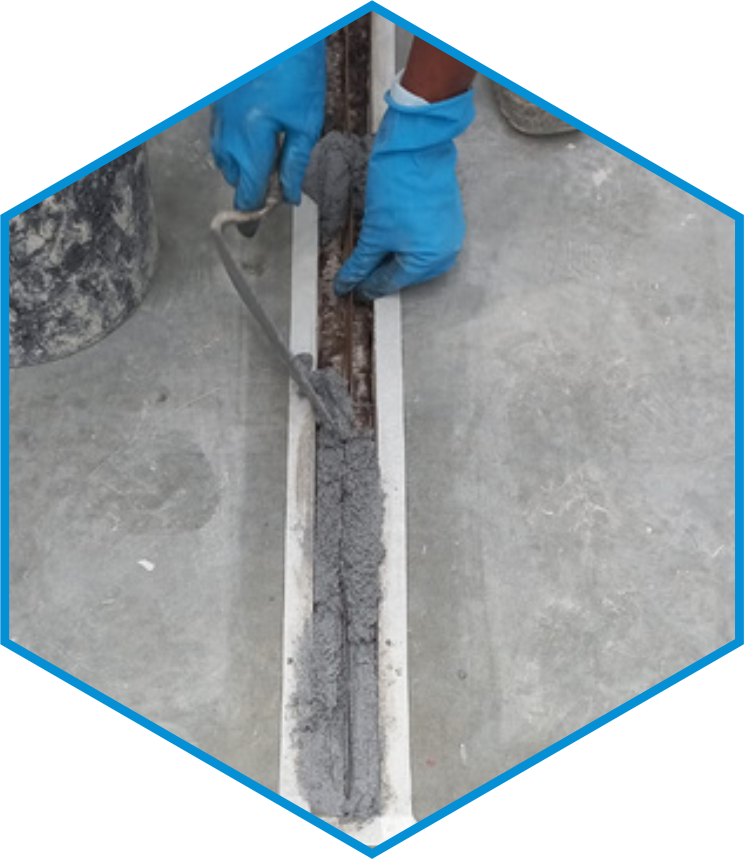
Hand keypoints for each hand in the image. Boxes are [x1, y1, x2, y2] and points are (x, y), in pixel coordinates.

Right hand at [211, 41, 325, 209]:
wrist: (277, 34)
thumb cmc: (296, 71)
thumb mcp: (306, 123)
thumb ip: (295, 164)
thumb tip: (287, 196)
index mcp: (252, 142)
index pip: (248, 192)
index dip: (252, 215)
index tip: (251, 232)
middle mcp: (229, 134)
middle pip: (236, 180)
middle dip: (255, 186)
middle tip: (279, 180)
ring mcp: (218, 121)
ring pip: (226, 161)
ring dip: (245, 167)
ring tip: (270, 155)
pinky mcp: (217, 109)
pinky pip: (222, 141)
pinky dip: (237, 149)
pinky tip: (256, 138)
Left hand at [334, 87, 474, 299]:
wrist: (417, 144)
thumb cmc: (398, 186)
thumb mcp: (374, 232)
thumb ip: (362, 263)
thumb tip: (347, 284)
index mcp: (428, 261)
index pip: (390, 282)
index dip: (366, 286)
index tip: (349, 290)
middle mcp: (444, 253)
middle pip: (405, 273)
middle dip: (379, 273)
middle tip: (355, 276)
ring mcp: (449, 234)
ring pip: (414, 257)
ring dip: (391, 258)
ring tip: (368, 258)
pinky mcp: (447, 217)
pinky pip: (423, 240)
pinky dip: (404, 242)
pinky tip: (388, 238)